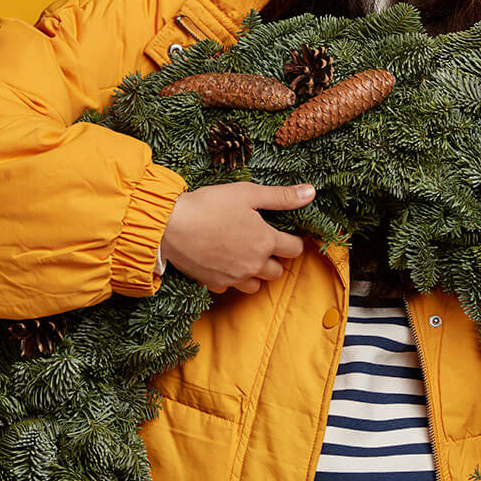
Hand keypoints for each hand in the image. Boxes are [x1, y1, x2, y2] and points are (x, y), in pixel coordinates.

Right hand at [161, 182, 315, 294]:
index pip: (295, 249)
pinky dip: (232, 279)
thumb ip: (281, 196)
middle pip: (278, 271)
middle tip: (263, 244)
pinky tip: (224, 263)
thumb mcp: (248, 193)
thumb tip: (311, 192)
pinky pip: (231, 288)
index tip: (286, 235)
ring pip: (257, 285)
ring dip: (257, 274)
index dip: (293, 241)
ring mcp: (234, 277)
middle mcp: (253, 263)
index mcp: (265, 241)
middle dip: (275, 259)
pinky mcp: (215, 283)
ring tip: (246, 256)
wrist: (170, 226)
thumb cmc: (209, 205)